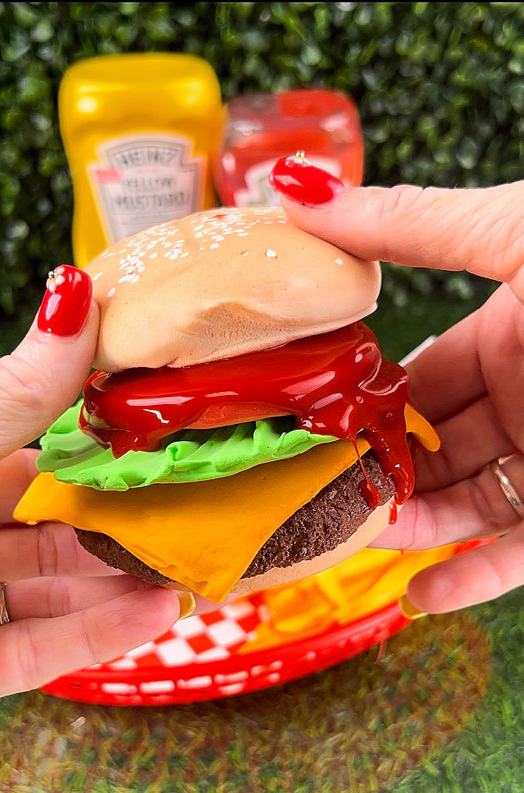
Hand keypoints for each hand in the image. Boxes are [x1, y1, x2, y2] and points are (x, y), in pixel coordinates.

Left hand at [0, 266, 180, 699]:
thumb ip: (18, 391)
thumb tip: (75, 290)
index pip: (39, 451)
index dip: (104, 445)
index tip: (169, 435)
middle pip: (57, 524)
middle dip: (128, 521)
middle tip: (202, 510)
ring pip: (56, 591)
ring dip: (126, 583)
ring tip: (195, 569)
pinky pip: (38, 650)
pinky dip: (99, 635)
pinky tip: (159, 611)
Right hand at [270, 161, 523, 612]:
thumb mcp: (512, 237)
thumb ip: (409, 225)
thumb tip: (299, 190)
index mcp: (508, 334)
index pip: (417, 376)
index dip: (364, 399)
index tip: (308, 419)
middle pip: (432, 446)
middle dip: (378, 469)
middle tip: (310, 489)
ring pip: (466, 505)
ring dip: (412, 526)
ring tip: (351, 537)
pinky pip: (518, 556)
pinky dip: (472, 579)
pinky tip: (420, 594)